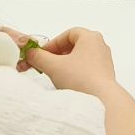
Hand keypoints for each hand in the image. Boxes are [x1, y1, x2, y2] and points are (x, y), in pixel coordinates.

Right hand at [0, 26, 117, 93]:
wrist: (101, 100)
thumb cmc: (79, 79)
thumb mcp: (53, 66)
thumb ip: (39, 57)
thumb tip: (30, 53)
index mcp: (91, 37)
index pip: (69, 33)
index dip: (53, 43)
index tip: (42, 54)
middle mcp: (100, 46)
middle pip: (74, 45)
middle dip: (57, 54)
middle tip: (46, 64)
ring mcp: (104, 60)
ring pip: (80, 57)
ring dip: (65, 64)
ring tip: (54, 74)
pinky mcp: (104, 74)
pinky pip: (86, 68)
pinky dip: (74, 71)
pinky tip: (67, 83)